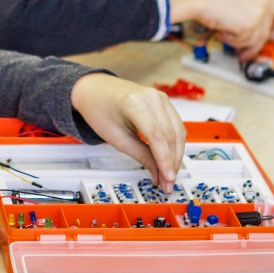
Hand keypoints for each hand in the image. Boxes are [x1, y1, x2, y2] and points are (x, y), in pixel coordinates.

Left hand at [70, 73, 185, 192]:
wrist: (95, 89)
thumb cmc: (99, 110)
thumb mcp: (115, 137)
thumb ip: (140, 155)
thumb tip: (158, 174)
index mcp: (136, 103)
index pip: (157, 136)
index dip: (165, 160)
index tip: (168, 179)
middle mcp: (152, 97)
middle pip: (171, 135)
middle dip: (171, 162)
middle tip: (168, 183)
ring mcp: (160, 97)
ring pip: (178, 132)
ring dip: (176, 155)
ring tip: (169, 175)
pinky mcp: (164, 101)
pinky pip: (175, 125)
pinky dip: (175, 144)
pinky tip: (170, 159)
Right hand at [164, 0, 272, 59]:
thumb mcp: (236, 0)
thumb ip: (247, 13)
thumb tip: (251, 33)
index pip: (269, 19)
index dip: (261, 35)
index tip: (254, 45)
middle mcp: (265, 1)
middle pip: (264, 32)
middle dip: (252, 47)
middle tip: (242, 55)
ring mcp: (259, 12)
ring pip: (254, 40)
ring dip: (237, 42)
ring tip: (222, 33)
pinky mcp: (250, 24)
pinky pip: (243, 42)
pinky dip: (230, 40)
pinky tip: (220, 30)